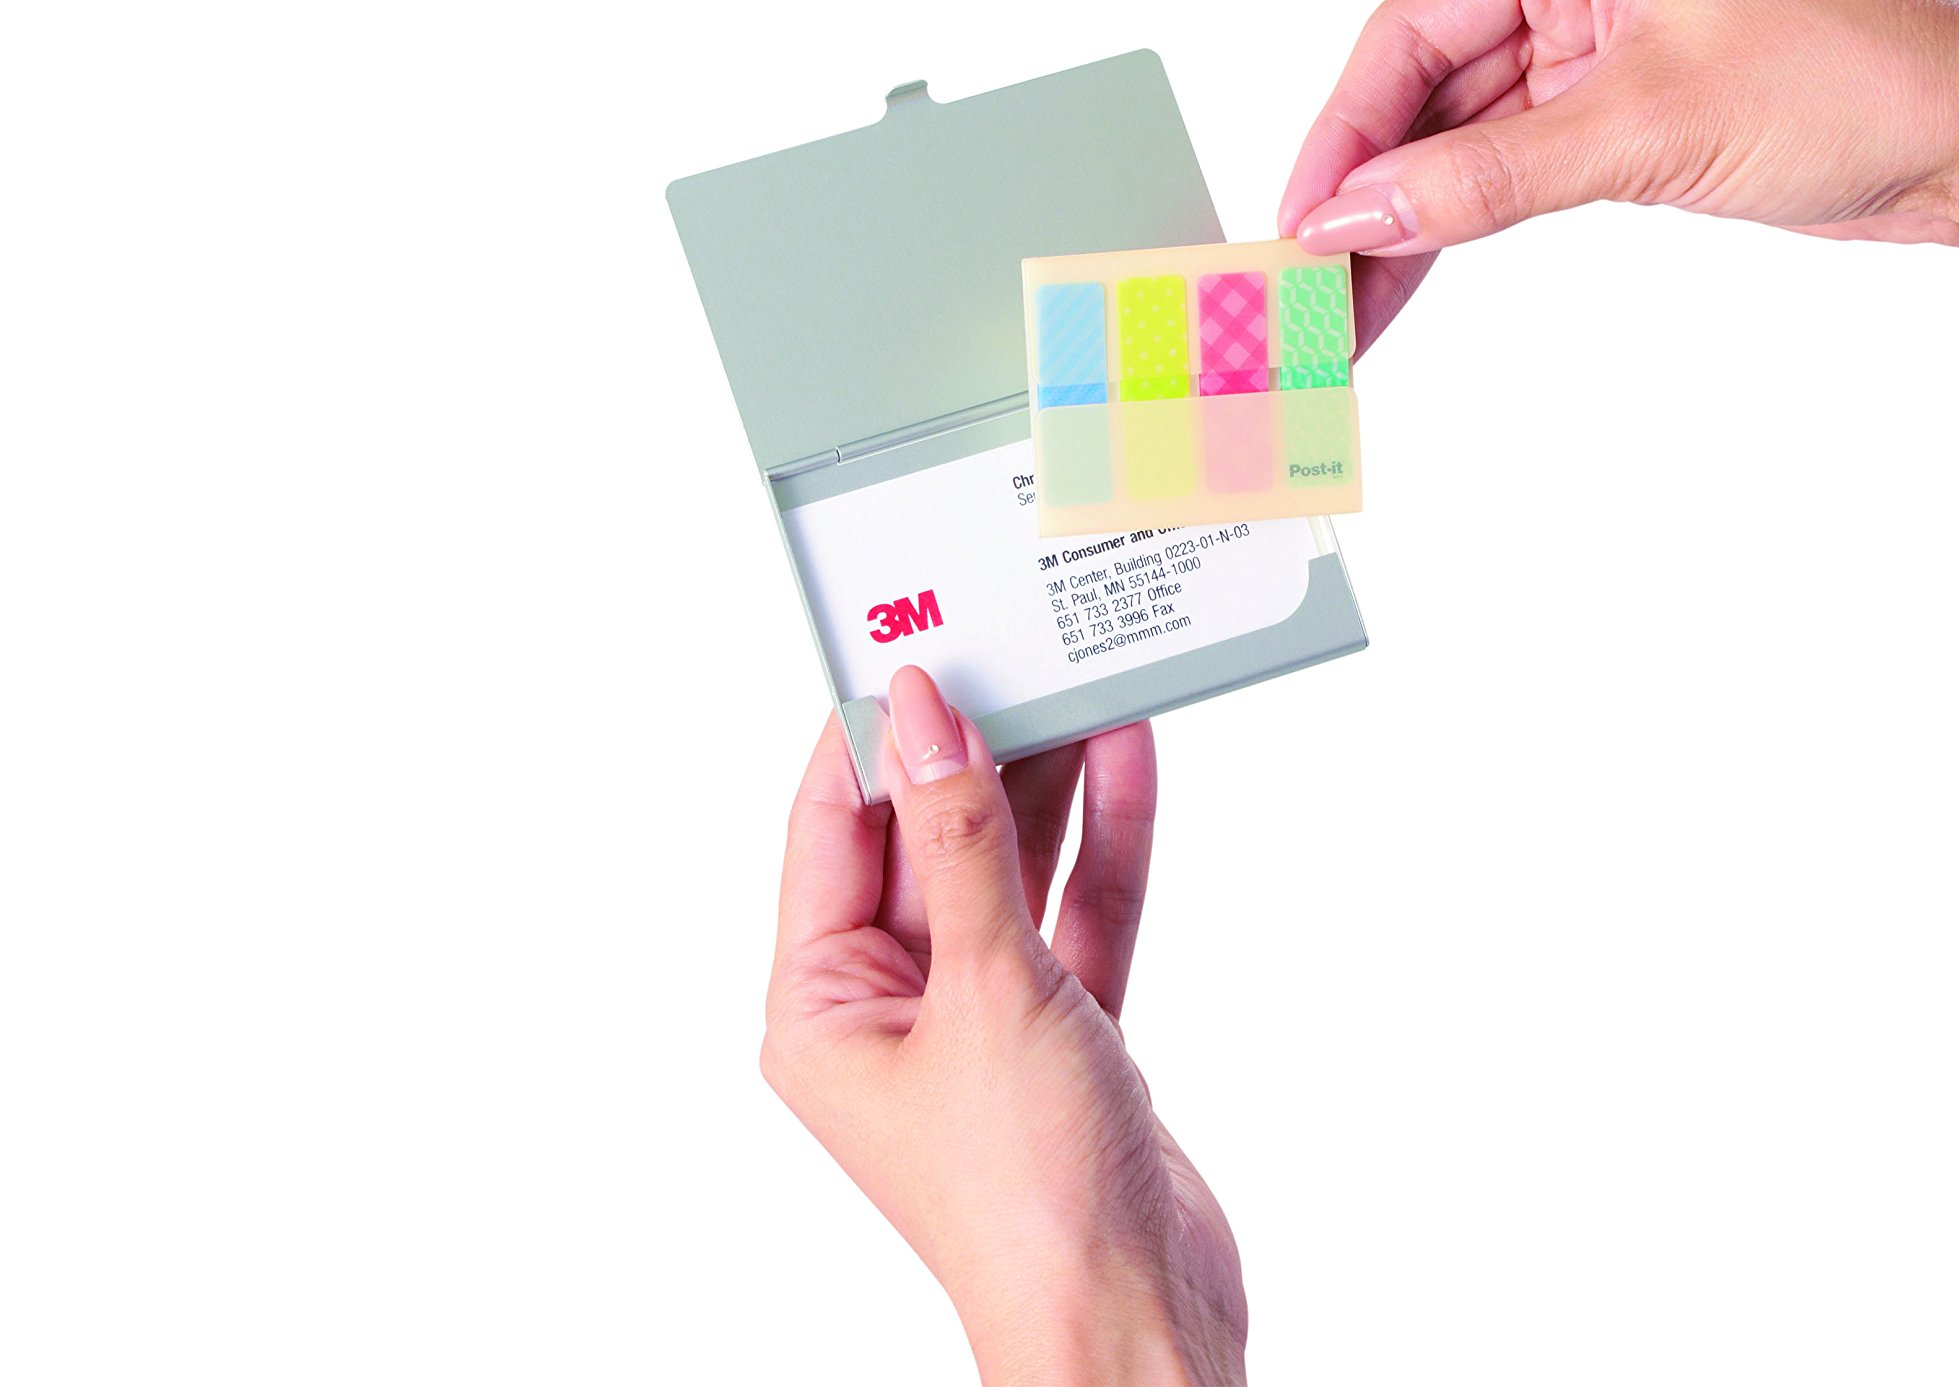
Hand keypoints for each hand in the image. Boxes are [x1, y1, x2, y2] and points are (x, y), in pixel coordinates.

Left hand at [761, 666, 1244, 1385]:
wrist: (1135, 1316)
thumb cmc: (1026, 1193)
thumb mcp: (987, 988)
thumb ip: (961, 843)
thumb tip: (926, 717)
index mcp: (821, 1008)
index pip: (831, 833)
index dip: (871, 737)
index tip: (913, 644)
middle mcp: (891, 1010)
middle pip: (926, 841)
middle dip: (973, 749)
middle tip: (1012, 644)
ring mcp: (981, 1022)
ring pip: (1009, 870)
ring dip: (1048, 785)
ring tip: (1081, 679)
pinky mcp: (1064, 1035)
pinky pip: (1077, 915)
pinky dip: (1103, 845)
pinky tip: (1126, 761)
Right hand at [1284, 0, 1958, 794]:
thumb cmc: (1862, 82)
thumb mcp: (1647, 130)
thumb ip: (1489, 175)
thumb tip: (1365, 212)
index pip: (1412, 30)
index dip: (1343, 133)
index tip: (1299, 221)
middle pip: (1426, 91)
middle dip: (1366, 192)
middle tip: (1306, 283)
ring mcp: (1602, 48)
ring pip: (1462, 143)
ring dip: (1408, 226)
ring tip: (1348, 310)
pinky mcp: (1627, 116)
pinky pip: (1513, 174)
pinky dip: (1465, 229)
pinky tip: (1414, 279)